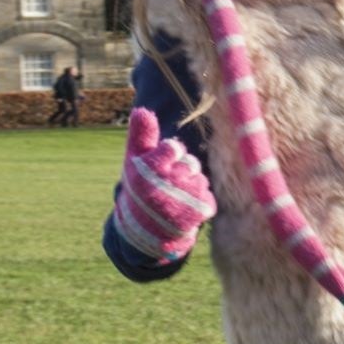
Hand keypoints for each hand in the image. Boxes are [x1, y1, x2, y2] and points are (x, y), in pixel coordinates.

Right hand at [113, 107, 214, 262]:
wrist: (143, 233)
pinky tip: (186, 208)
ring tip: (176, 198)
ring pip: (201, 180)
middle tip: (169, 183)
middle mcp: (161, 186)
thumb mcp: (134, 161)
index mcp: (146, 170)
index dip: (173, 154)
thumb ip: (140, 135)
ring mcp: (179, 203)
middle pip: (191, 164)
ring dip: (192, 186)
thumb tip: (142, 110)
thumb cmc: (140, 188)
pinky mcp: (193, 216)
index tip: (166, 162)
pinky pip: (209, 198)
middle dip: (184, 170)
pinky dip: (201, 201)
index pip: (173, 148)